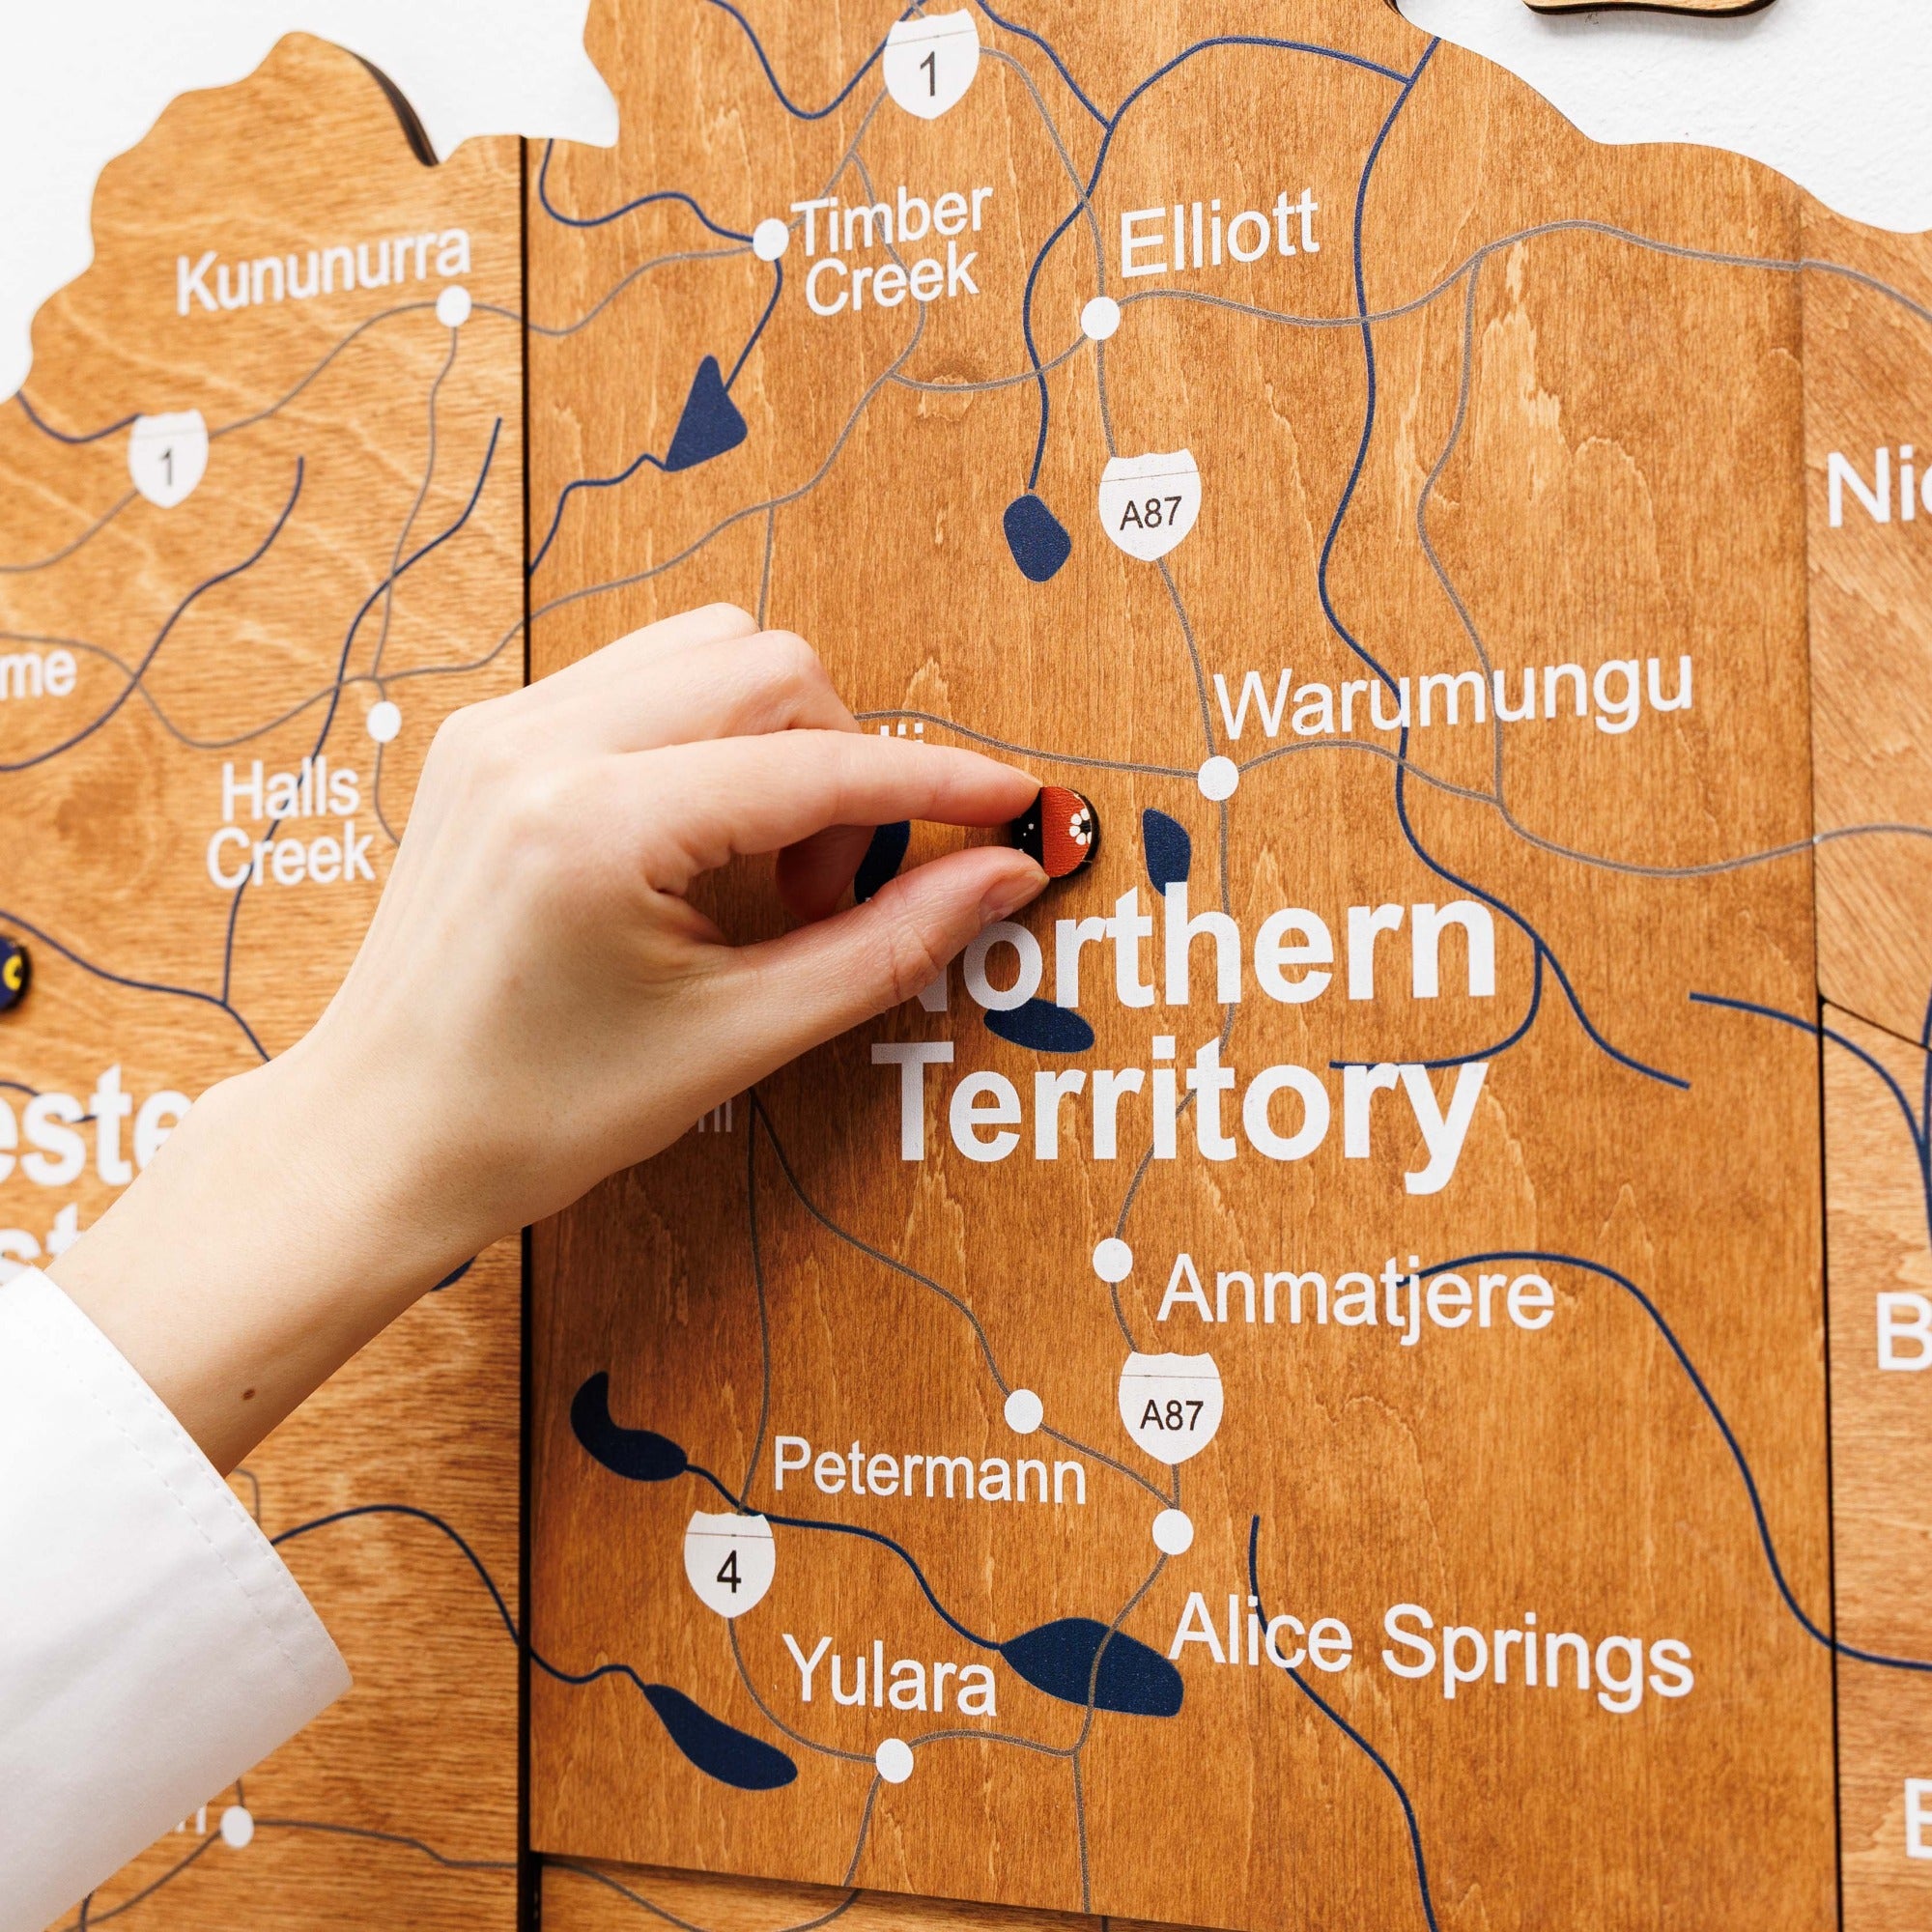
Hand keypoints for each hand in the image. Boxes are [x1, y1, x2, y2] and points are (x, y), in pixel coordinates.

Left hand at [50, 606, 1045, 1468]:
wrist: (382, 1134)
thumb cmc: (540, 1113)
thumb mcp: (735, 1039)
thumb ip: (885, 945)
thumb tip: (1000, 875)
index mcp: (597, 824)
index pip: (818, 764)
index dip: (938, 782)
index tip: (1014, 803)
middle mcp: (541, 742)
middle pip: (770, 665)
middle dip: (842, 765)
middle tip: (828, 893)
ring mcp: (504, 725)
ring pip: (708, 653)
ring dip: (778, 741)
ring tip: (763, 870)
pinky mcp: (489, 734)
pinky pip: (643, 681)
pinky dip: (710, 741)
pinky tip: (702, 844)